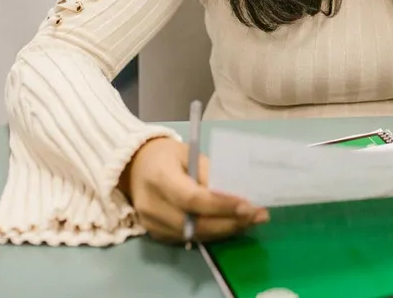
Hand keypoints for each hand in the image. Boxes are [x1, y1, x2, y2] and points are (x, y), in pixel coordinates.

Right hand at [120, 137, 268, 243]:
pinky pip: (188, 239)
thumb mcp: (189, 153)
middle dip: (230, 222)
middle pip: (195, 224)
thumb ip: (208, 174)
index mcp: (160, 178)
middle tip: (258, 216)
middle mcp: (152, 206)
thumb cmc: (166, 156)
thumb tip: (235, 194)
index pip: (193, 199)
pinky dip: (211, 233)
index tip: (248, 205)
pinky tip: (230, 225)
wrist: (134, 166)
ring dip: (225, 230)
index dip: (222, 205)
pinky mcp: (155, 234)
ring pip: (194, 235)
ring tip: (250, 221)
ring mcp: (151, 224)